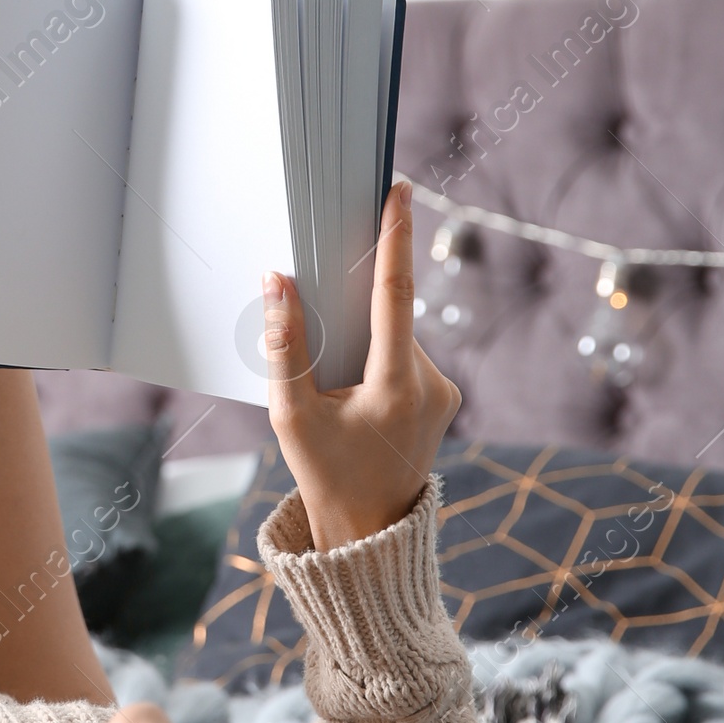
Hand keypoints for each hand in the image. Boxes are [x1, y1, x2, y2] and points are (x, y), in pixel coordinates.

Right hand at [263, 179, 460, 550]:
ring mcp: (445, 392)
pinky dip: (380, 358)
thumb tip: (277, 281)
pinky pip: (407, 356)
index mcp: (397, 387)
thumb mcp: (291, 415)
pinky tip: (359, 398)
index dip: (396, 239)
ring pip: (398, 337)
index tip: (399, 192)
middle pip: (389, 318)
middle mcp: (432, 384)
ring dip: (367, 343)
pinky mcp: (446, 397)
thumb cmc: (327, 474)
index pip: (395, 295)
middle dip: (354, 317)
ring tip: (342, 396)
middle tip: (329, 359)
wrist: (370, 530)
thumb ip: (284, 345)